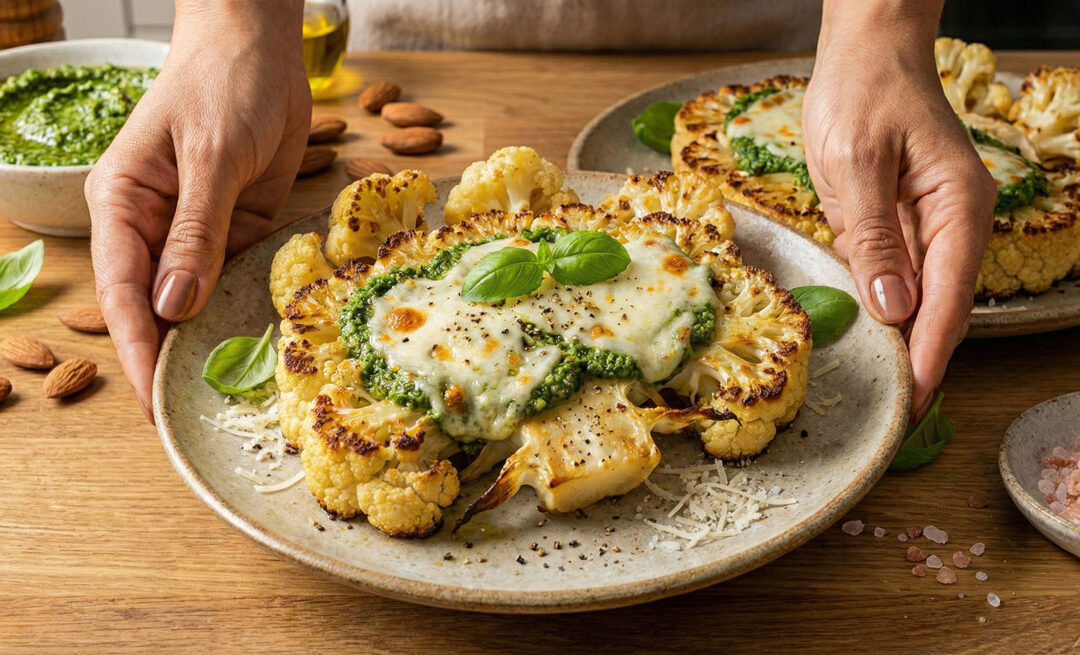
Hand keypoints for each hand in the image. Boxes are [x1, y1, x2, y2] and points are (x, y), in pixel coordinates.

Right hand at [86, 0, 309, 420]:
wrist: (263, 48)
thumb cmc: (224, 85)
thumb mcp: (211, 157)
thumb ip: (196, 231)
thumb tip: (176, 304)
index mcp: (123, 205)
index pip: (123, 291)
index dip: (136, 349)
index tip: (151, 401)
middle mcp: (153, 227)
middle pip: (155, 307)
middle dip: (169, 359)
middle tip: (192, 416)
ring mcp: (197, 233)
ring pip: (196, 301)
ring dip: (210, 343)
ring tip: (228, 400)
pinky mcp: (237, 231)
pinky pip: (237, 282)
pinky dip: (245, 313)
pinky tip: (261, 350)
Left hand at [805, 1, 995, 417]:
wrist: (867, 55)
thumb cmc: (861, 94)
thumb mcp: (855, 162)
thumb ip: (873, 236)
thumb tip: (892, 306)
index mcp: (956, 206)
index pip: (947, 298)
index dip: (929, 355)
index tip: (913, 403)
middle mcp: (954, 222)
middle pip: (941, 308)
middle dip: (920, 363)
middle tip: (894, 417)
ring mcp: (931, 225)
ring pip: (922, 300)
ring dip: (903, 345)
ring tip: (880, 395)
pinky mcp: (903, 224)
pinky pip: (899, 278)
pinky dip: (886, 312)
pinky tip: (868, 343)